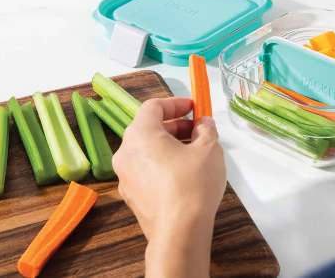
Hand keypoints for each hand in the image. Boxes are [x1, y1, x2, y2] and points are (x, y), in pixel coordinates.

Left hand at [112, 97, 225, 277]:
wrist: (179, 232)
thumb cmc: (192, 184)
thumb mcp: (209, 149)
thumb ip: (206, 129)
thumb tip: (203, 124)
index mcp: (140, 134)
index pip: (153, 107)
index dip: (175, 104)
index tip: (193, 107)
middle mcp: (126, 153)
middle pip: (148, 129)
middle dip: (174, 127)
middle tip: (198, 131)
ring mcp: (125, 177)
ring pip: (146, 152)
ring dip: (169, 147)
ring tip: (194, 154)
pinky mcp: (131, 197)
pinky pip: (146, 171)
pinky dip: (162, 166)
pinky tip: (184, 175)